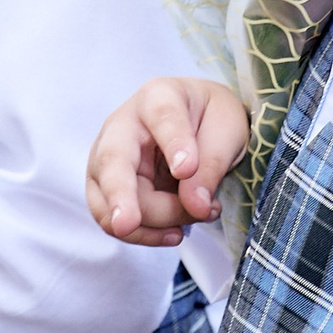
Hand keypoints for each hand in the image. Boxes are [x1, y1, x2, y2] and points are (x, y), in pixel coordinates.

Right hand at [85, 77, 249, 246]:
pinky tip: (176, 231)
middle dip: (119, 194)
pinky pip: (114, 221)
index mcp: (158, 97)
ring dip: (153, 222)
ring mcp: (107, 160)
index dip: (174, 143)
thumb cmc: (210, 120)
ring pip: (110, 201)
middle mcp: (122, 126)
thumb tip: (195, 206)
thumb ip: (212, 165)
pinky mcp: (106, 190)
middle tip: (126, 224)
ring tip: (196, 216)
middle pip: (114, 160)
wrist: (198, 126)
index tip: (188, 168)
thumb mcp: (227, 132)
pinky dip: (146, 235)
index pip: (163, 117)